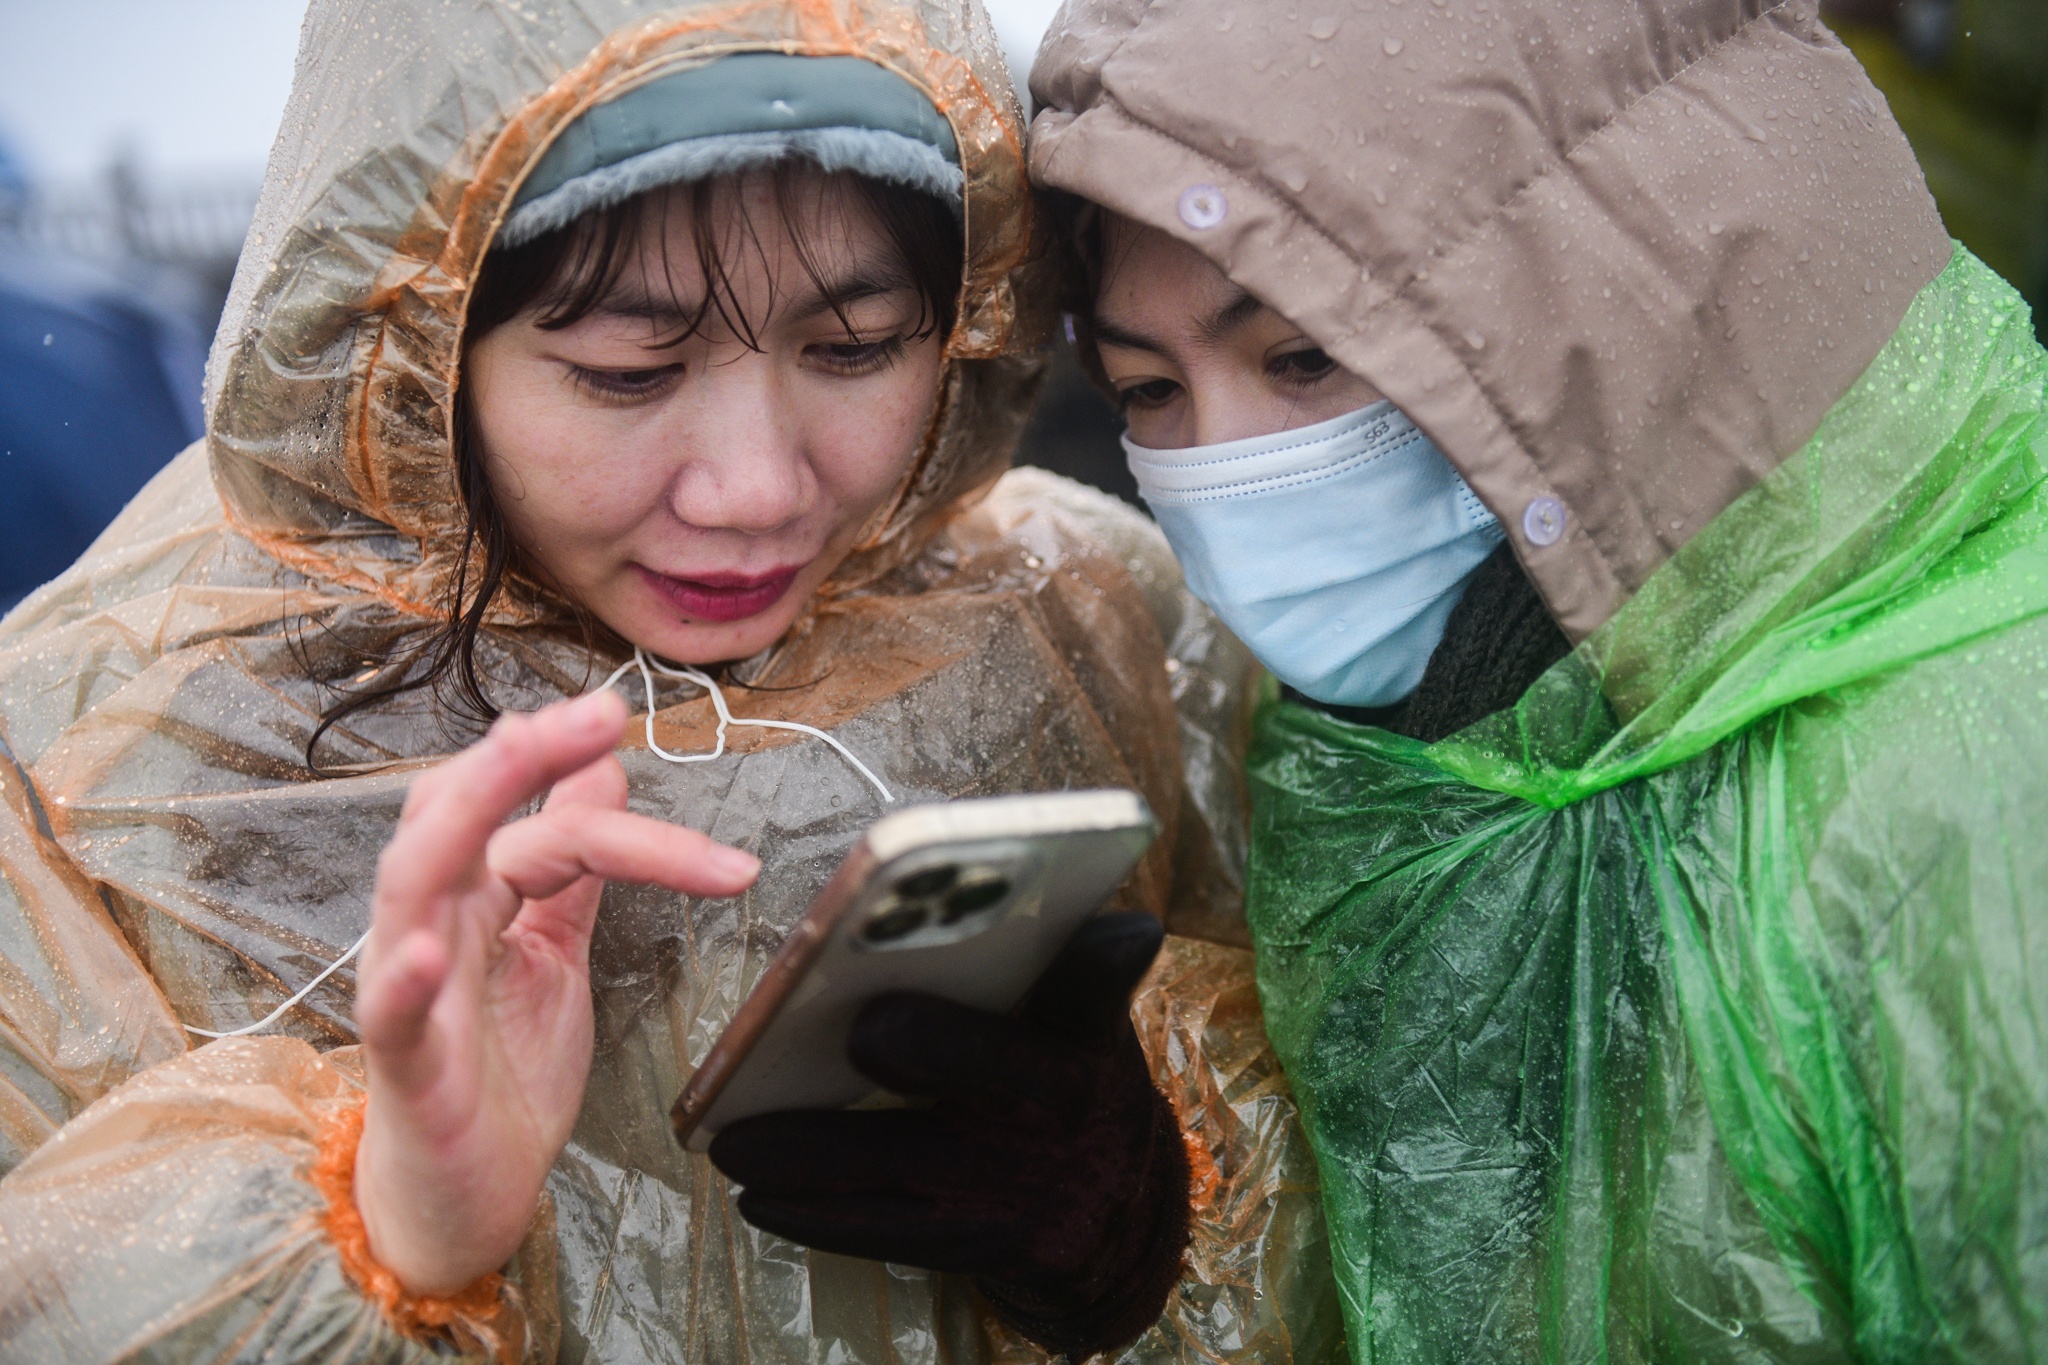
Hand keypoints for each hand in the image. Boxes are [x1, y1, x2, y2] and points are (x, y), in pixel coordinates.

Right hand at [354, 690, 759, 1293]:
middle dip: (519, 755)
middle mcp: (432, 925)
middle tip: (594, 713)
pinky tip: (427, 951)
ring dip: (463, 814)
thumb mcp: (557, 948)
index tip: (621, 716)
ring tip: (514, 754)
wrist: (471, 1194)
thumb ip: (575, 865)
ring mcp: (411, 989)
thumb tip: (602, 767)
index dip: (569, 760)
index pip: (523, 811)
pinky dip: (403, 978)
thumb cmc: (503, 1070)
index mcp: (473, 896)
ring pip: (411, 882)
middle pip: (455, 816)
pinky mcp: (407, 1066)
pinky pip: (390, 1015)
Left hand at [710, 913, 1191, 1359]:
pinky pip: (897, 1234)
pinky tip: (759, 1197)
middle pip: (997, 1063)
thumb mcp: (1068, 1020)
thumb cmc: (1059, 1082)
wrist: (1112, 1213)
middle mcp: (1073, 1103)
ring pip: (915, 1163)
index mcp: (1087, 1025)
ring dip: (819, 1153)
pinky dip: (822, 1216)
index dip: (1104, 956)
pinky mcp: (1001, 1249)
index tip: (1117, 929)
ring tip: (735, 1142)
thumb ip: (1028, 965)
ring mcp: (1038, 1185)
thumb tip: (959, 902)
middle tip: (867, 1028)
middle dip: (935, 1045)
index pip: (1095, 976)